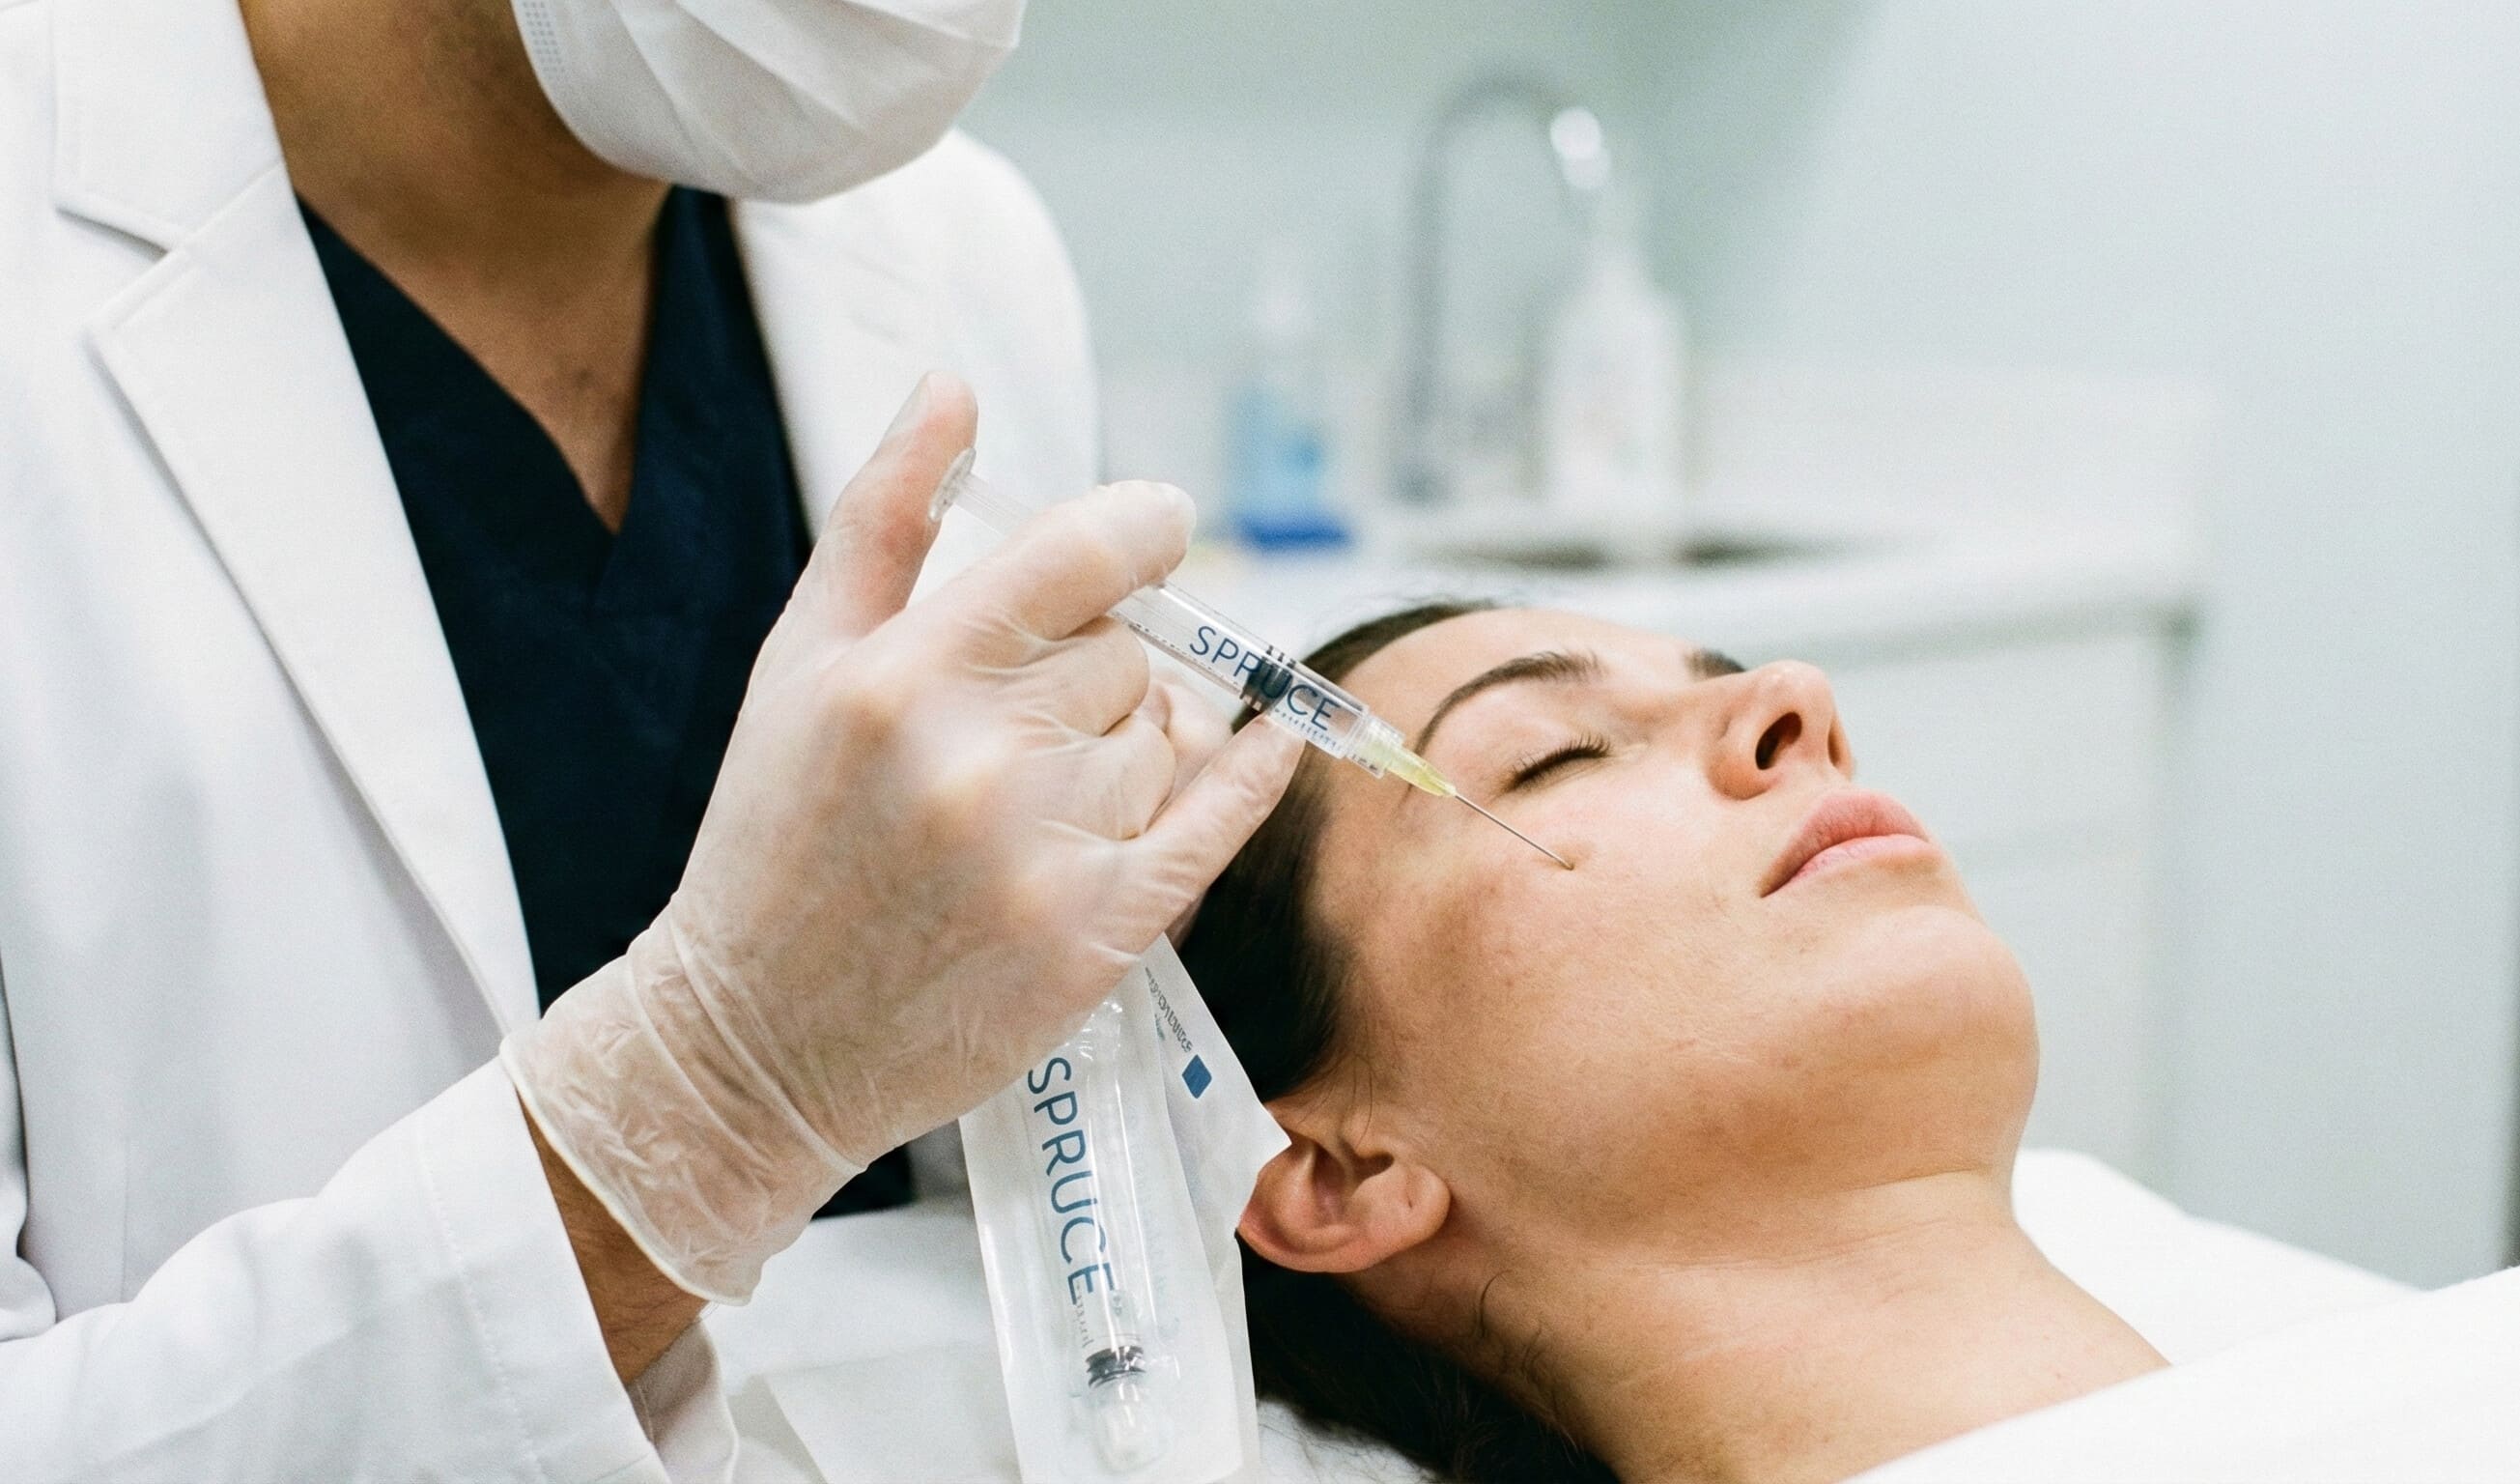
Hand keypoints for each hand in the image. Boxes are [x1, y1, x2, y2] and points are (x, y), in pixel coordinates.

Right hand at [503, 373, 1300, 1301]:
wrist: (754, 1042)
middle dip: (1099, 669)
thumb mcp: (796, 663)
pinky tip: (1270, 738)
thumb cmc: (772, 838)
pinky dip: (1252, 773)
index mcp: (902, 675)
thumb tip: (952, 383)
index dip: (1143, 525)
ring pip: (1168, 739)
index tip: (1159, 524)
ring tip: (1045, 794)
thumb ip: (882, 516)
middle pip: (1130, 654)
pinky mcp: (1098, 938)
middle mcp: (981, 759)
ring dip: (1136, 747)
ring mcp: (1047, 855)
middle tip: (1032, 717)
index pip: (1084, 553)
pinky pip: (1218, 821)